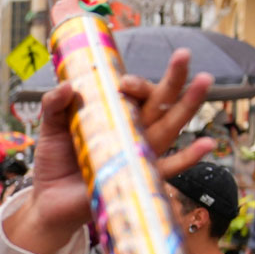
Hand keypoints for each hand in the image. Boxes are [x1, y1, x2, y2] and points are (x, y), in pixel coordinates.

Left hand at [11, 49, 212, 252]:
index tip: (122, 83)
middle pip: (158, 103)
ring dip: (187, 105)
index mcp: (114, 116)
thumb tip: (67, 86)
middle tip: (183, 54)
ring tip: (204, 80)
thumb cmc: (56, 162)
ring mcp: (138, 154)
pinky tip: (206, 144)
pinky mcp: (137, 177)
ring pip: (168, 127)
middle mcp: (131, 132)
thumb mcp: (51, 128)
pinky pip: (168, 168)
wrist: (49, 199)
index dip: (134, 85)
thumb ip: (54, 105)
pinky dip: (187, 158)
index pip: (133, 95)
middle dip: (173, 80)